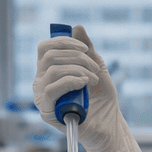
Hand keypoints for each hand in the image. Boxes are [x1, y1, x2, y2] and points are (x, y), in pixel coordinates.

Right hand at [33, 25, 145, 151]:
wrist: (109, 124)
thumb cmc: (101, 98)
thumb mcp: (97, 66)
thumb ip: (87, 48)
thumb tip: (76, 27)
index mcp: (49, 70)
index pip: (45, 48)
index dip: (63, 42)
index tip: (85, 49)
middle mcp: (41, 82)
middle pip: (50, 56)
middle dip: (77, 57)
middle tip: (95, 69)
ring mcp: (42, 97)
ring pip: (51, 71)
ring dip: (77, 70)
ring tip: (93, 79)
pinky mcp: (46, 112)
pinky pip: (51, 90)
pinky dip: (70, 81)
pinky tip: (84, 84)